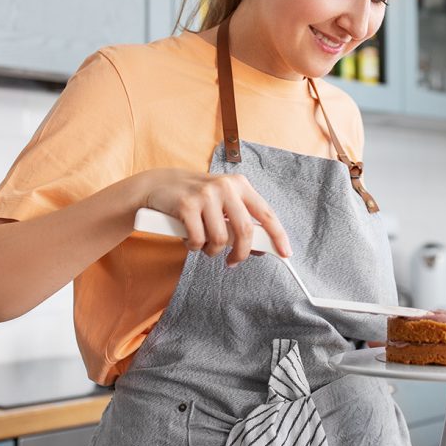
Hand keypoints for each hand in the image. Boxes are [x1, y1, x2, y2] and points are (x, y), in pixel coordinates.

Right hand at [141, 169, 291, 266]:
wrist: (159, 184)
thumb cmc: (197, 198)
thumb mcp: (223, 204)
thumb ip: (241, 222)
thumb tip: (261, 248)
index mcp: (240, 185)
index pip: (266, 213)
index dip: (278, 235)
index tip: (286, 252)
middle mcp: (226, 186)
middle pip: (245, 230)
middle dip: (241, 253)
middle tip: (234, 261)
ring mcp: (205, 194)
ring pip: (220, 239)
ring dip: (212, 251)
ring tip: (205, 245)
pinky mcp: (186, 205)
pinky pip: (198, 240)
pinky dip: (195, 247)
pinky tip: (190, 239)